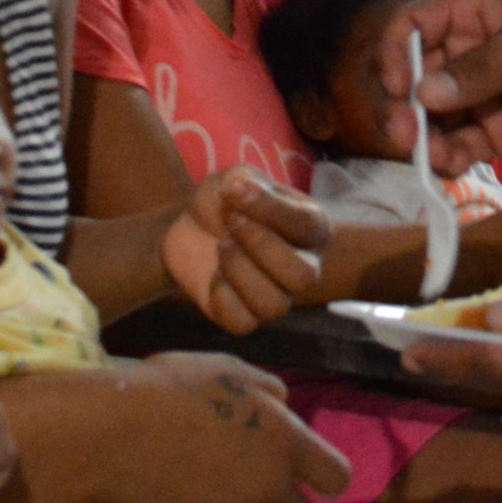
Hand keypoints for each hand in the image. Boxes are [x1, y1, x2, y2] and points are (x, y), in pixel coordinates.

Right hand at [109, 353, 350, 502]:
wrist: (116, 434)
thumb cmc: (175, 389)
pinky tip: (190, 499)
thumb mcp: (231, 372)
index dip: (325, 475)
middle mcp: (270, 489)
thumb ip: (269, 391)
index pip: (338, 479)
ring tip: (222, 493)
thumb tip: (285, 408)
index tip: (307, 470)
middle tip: (265, 490)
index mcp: (286, 445)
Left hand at [165, 171, 329, 333]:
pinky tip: (214, 275)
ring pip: (273, 305)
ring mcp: (277, 296)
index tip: (236, 190)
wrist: (190, 226)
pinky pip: (243, 323)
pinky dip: (222, 297)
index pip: (306, 225)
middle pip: (304, 277)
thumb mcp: (235, 179)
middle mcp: (304, 267)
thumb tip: (241, 188)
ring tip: (222, 246)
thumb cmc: (226, 201)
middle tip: (232, 222)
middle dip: (261, 246)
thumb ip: (244, 181)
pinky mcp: (246, 317)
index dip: (270, 210)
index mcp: (311, 228)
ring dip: (239, 271)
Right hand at [380, 0, 501, 171]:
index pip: (416, 25)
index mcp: (477, 11)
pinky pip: (462, 146)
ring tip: (431, 156)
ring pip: (435, 118)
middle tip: (407, 133)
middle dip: (405, 104)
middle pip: (417, 77)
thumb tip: (424, 93)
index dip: (396, 52)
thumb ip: (483, 67)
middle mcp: (472, 52)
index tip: (395, 85)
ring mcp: (486, 96)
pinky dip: (449, 158)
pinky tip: (450, 166)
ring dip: (424, 137)